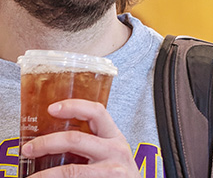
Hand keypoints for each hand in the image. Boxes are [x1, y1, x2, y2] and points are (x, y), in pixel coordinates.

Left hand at [21, 99, 140, 176]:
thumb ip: (92, 142)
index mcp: (114, 136)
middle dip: (46, 143)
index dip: (74, 106)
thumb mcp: (112, 152)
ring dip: (44, 175)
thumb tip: (55, 137)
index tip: (52, 108)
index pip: (96, 112)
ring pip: (70, 169)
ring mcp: (111, 171)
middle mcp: (115, 150)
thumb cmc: (118, 173)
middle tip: (28, 149)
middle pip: (76, 139)